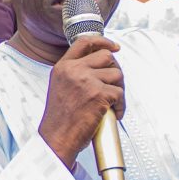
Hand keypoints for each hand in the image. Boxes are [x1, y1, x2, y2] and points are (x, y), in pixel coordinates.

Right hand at [39, 36, 123, 169]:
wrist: (57, 138)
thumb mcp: (60, 87)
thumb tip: (100, 70)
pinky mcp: (99, 94)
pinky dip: (121, 106)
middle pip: (106, 56)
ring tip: (113, 104)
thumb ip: (74, 75)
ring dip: (119, 90)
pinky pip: (120, 94)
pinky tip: (114, 114)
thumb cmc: (60, 120)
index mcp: (63, 67)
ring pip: (117, 75)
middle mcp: (74, 70)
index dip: (103, 42)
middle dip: (115, 70)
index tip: (114, 47)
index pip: (84, 42)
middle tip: (115, 85)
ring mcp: (87, 80)